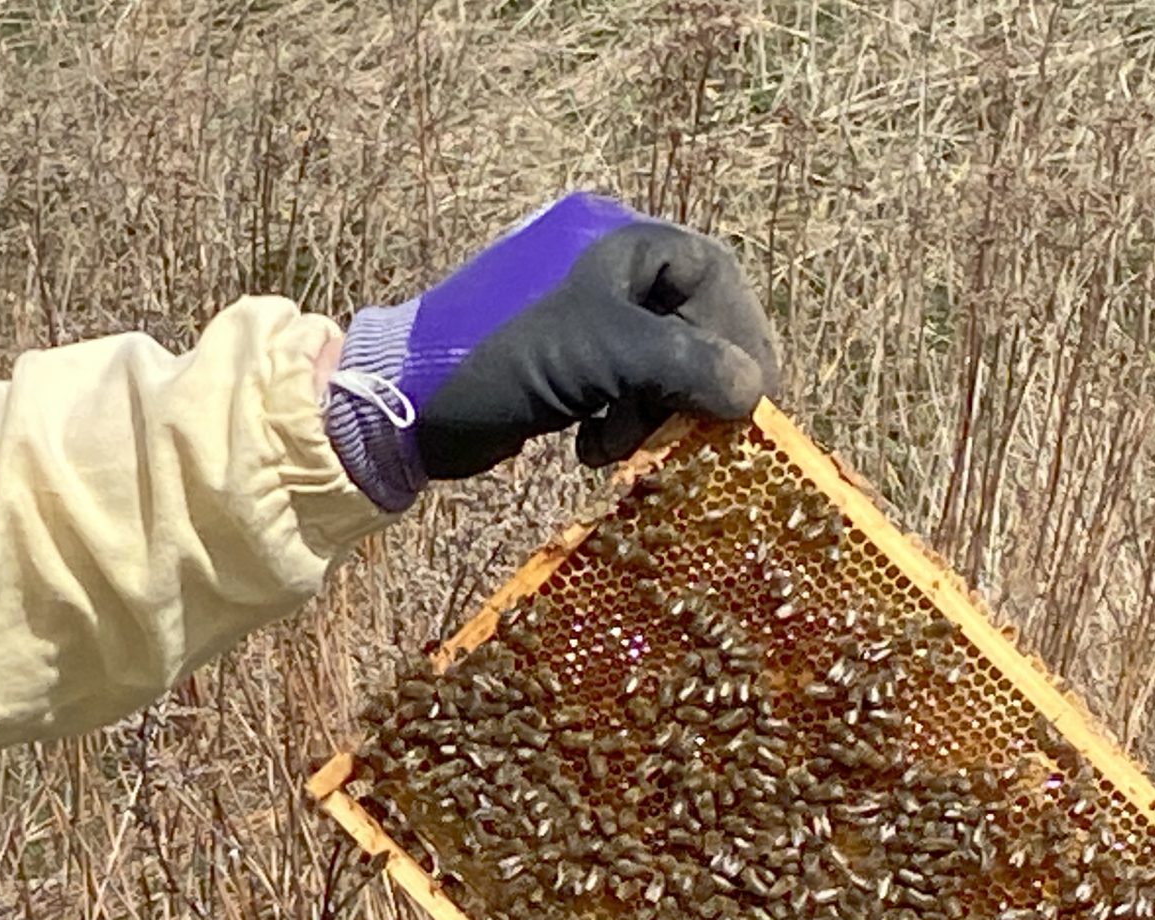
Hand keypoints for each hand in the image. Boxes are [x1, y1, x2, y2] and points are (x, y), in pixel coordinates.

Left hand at [323, 193, 777, 510]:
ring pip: (655, 361)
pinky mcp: (559, 361)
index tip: (751, 393)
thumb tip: (752, 389)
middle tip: (695, 431)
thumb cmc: (496, 361)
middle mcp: (599, 265)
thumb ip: (681, 364)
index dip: (738, 333)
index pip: (709, 272)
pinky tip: (592, 446)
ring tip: (621, 445)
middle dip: (690, 382)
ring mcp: (577, 313)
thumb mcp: (599, 354)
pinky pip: (619, 386)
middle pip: (688, 321)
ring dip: (653, 409)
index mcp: (611, 238)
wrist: (401, 407)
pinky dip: (619, 418)